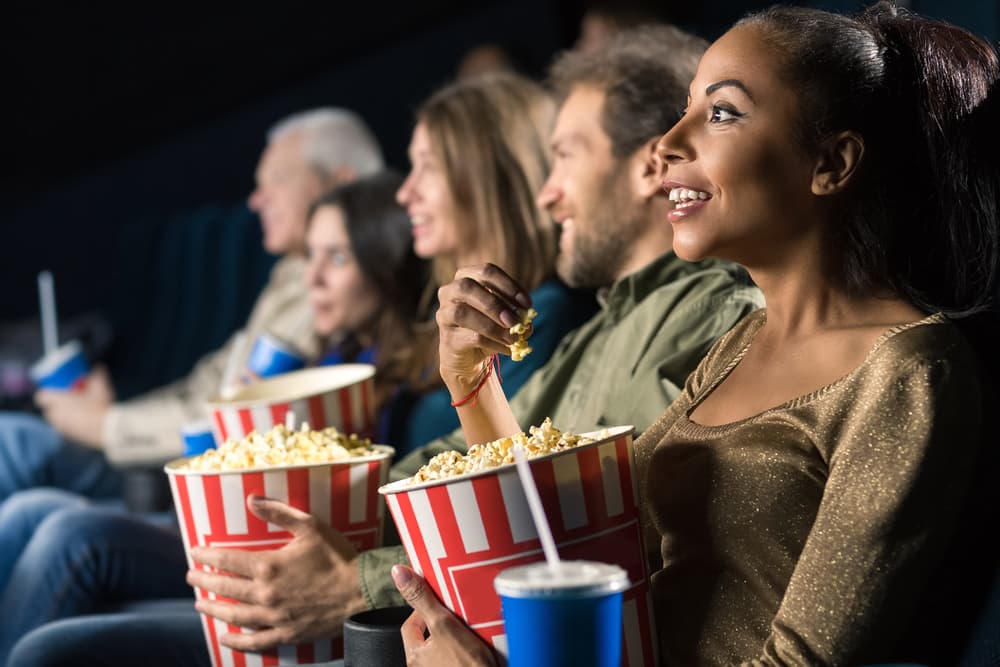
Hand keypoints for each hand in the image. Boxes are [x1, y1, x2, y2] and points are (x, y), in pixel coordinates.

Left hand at [34, 365, 114, 446]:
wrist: (107, 428)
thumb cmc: (99, 405)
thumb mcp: (100, 386)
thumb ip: (97, 375)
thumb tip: (98, 367)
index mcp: (57, 401)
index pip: (41, 397)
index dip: (46, 393)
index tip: (55, 391)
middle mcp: (55, 415)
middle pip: (49, 409)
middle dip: (57, 405)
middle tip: (70, 400)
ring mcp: (62, 427)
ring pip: (58, 420)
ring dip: (65, 415)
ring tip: (79, 411)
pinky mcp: (70, 436)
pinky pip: (67, 428)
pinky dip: (72, 425)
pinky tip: (86, 421)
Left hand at [187, 495, 366, 650]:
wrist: (361, 590)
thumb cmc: (337, 556)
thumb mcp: (311, 526)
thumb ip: (279, 512)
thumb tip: (252, 499)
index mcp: (269, 565)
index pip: (227, 560)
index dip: (207, 556)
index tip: (194, 552)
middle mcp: (266, 593)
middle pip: (224, 588)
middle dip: (203, 581)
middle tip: (191, 577)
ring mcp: (274, 616)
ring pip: (234, 615)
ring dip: (213, 610)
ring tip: (199, 604)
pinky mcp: (286, 633)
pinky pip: (255, 641)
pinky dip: (236, 641)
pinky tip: (224, 638)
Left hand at [393, 564, 496, 666]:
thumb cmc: (467, 666)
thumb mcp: (442, 625)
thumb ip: (422, 600)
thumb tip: (400, 574)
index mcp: (416, 657)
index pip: (410, 626)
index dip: (422, 609)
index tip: (436, 600)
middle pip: (432, 636)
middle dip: (446, 622)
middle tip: (459, 611)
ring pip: (450, 645)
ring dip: (461, 633)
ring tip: (475, 623)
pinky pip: (465, 655)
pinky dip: (473, 646)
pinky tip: (485, 640)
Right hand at [436, 263, 531, 395]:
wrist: (467, 357)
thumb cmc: (487, 330)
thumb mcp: (503, 318)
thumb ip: (515, 315)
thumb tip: (527, 324)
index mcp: (466, 277)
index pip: (486, 271)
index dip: (508, 285)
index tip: (527, 303)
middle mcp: (449, 292)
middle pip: (467, 287)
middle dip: (494, 303)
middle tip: (515, 320)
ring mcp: (444, 314)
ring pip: (462, 313)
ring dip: (492, 326)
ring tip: (512, 338)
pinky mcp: (446, 337)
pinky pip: (469, 337)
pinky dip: (492, 343)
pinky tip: (507, 349)